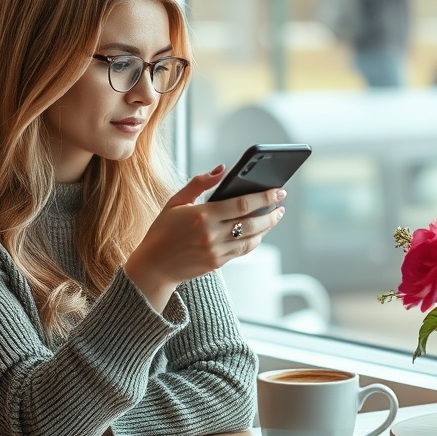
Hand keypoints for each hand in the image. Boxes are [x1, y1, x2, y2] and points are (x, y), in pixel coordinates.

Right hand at [123, 165, 286, 310]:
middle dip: (271, 212)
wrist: (154, 266)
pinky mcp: (217, 263)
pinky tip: (260, 231)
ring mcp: (216, 251)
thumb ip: (199, 183)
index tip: (278, 190)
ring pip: (251, 238)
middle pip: (252, 222)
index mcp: (202, 215)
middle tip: (281, 204)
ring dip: (267, 227)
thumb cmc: (163, 230)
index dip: (264, 197)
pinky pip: (243, 250)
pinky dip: (255, 240)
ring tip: (275, 216)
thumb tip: (222, 169)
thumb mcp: (175, 202)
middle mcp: (211, 234)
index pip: (242, 204)